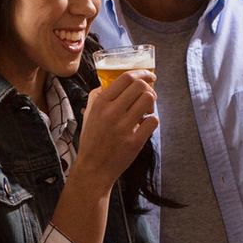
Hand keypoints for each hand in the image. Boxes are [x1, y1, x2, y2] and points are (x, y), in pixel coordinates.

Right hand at [73, 71, 158, 189]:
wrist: (93, 169)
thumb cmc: (92, 140)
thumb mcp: (89, 114)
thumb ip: (98, 97)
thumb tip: (110, 82)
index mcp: (101, 103)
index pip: (126, 78)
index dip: (142, 73)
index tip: (149, 76)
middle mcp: (112, 112)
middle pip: (140, 86)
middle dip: (149, 88)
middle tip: (148, 96)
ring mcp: (124, 127)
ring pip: (149, 100)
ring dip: (152, 103)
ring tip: (146, 111)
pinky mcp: (134, 141)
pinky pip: (153, 121)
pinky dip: (152, 120)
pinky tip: (145, 125)